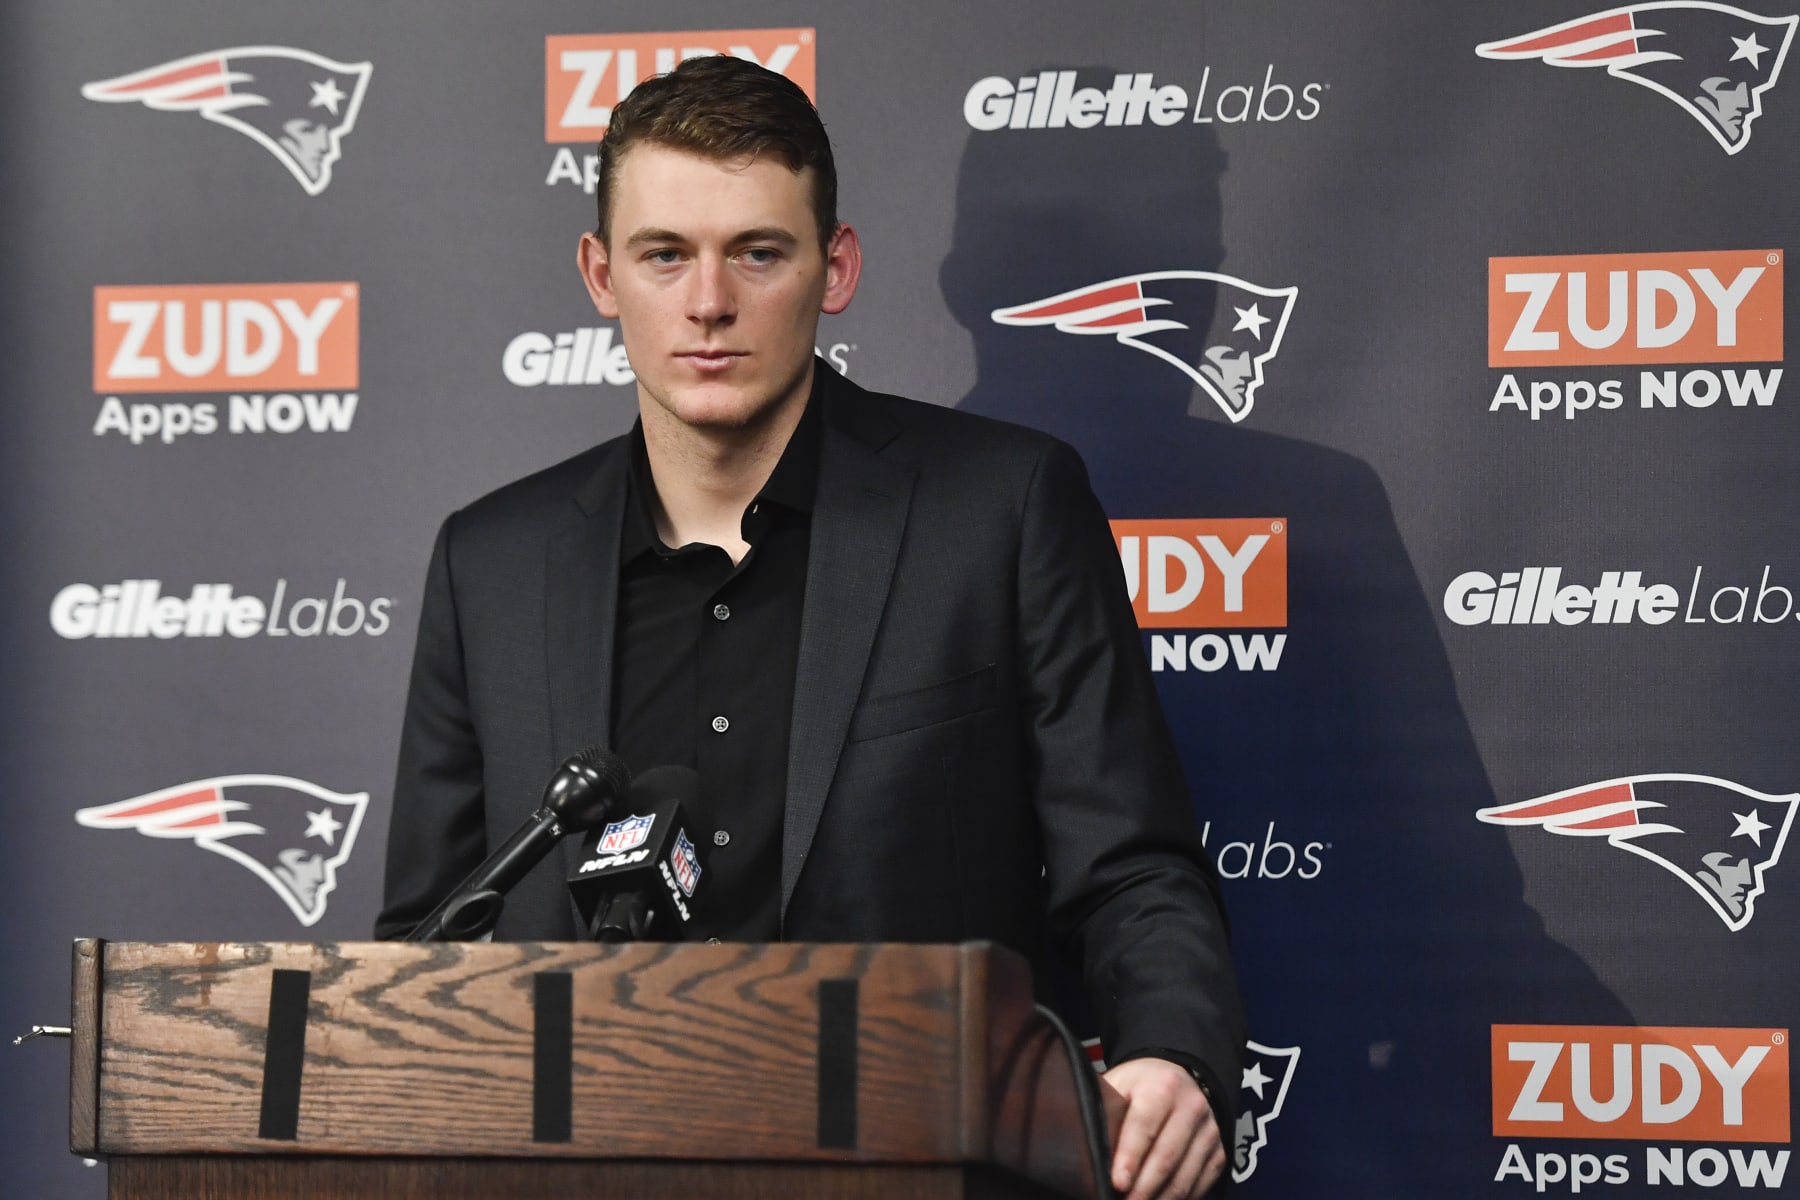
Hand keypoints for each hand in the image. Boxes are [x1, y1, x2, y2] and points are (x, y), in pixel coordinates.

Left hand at [1102, 1056, 1223, 1199]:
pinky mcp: (1218, 1151)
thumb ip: (1106, 1112)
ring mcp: (1208, 1131)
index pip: (1144, 1125)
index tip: (1118, 1182)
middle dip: (1143, 1187)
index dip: (1130, 1157)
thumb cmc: (1141, 1087)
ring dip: (1160, 1197)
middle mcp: (1191, 1106)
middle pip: (1166, 1156)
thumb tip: (1092, 1148)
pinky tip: (1159, 1199)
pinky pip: (1199, 1184)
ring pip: (1184, 1176)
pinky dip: (1179, 1198)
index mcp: (1162, 1085)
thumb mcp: (1119, 1086)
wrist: (1179, 1078)